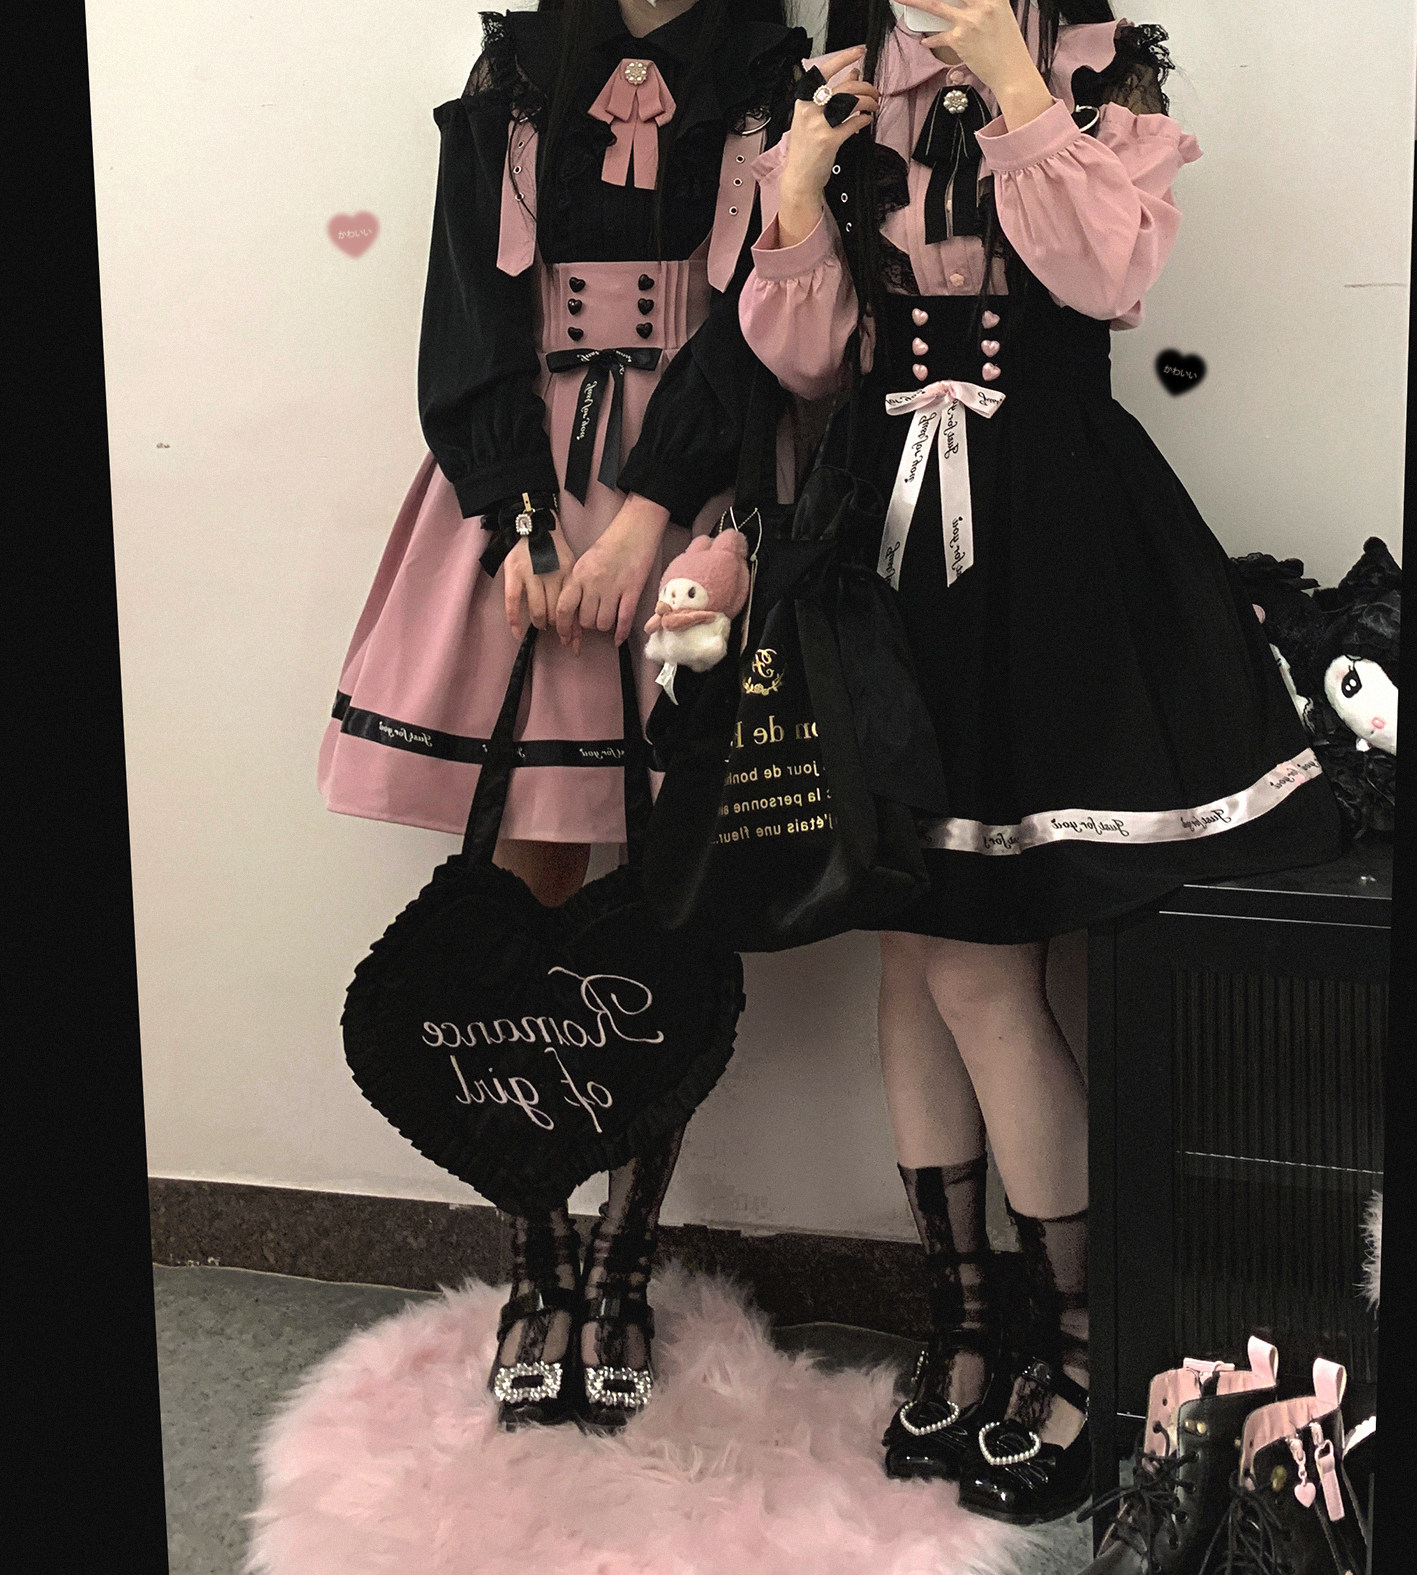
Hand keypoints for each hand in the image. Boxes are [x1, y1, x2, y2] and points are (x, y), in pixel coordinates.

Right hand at [503, 526, 575, 644]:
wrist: (533, 525)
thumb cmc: (554, 548)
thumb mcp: (570, 565)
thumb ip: (572, 588)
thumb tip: (576, 617)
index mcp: (567, 574)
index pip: (571, 607)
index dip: (572, 628)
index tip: (574, 642)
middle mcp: (550, 576)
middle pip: (556, 612)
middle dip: (558, 627)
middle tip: (557, 634)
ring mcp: (530, 575)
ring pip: (538, 611)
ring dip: (541, 623)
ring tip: (542, 625)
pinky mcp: (513, 575)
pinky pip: (512, 603)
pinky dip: (515, 621)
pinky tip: (518, 633)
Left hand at [555, 494, 670, 647]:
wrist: (634, 530)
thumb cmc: (610, 545)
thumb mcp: (584, 562)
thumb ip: (577, 585)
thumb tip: (571, 611)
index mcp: (578, 575)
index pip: (563, 608)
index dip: (563, 627)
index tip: (564, 637)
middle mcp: (593, 584)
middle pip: (585, 620)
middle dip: (589, 624)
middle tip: (594, 617)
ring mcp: (614, 588)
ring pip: (603, 624)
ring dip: (605, 625)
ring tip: (608, 617)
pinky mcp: (633, 591)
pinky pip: (624, 620)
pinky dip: (621, 633)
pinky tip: (618, 638)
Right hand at [777, 47, 881, 248]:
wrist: (799, 178)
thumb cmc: (806, 149)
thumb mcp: (814, 118)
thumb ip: (833, 95)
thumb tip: (854, 73)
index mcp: (804, 101)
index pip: (825, 71)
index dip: (844, 58)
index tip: (860, 51)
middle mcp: (810, 110)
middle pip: (845, 87)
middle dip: (866, 87)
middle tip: (875, 92)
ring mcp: (819, 125)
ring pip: (852, 102)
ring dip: (869, 101)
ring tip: (875, 105)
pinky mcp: (829, 140)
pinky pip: (854, 123)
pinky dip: (864, 120)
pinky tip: (867, 120)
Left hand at [905, 0, 1048, 111]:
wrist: (1013, 72)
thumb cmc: (1008, 46)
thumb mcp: (1001, 15)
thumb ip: (983, 5)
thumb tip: (964, 5)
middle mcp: (982, 5)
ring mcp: (969, 21)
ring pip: (935, 6)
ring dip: (915, 2)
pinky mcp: (959, 40)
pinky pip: (938, 37)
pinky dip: (931, 41)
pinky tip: (926, 42)